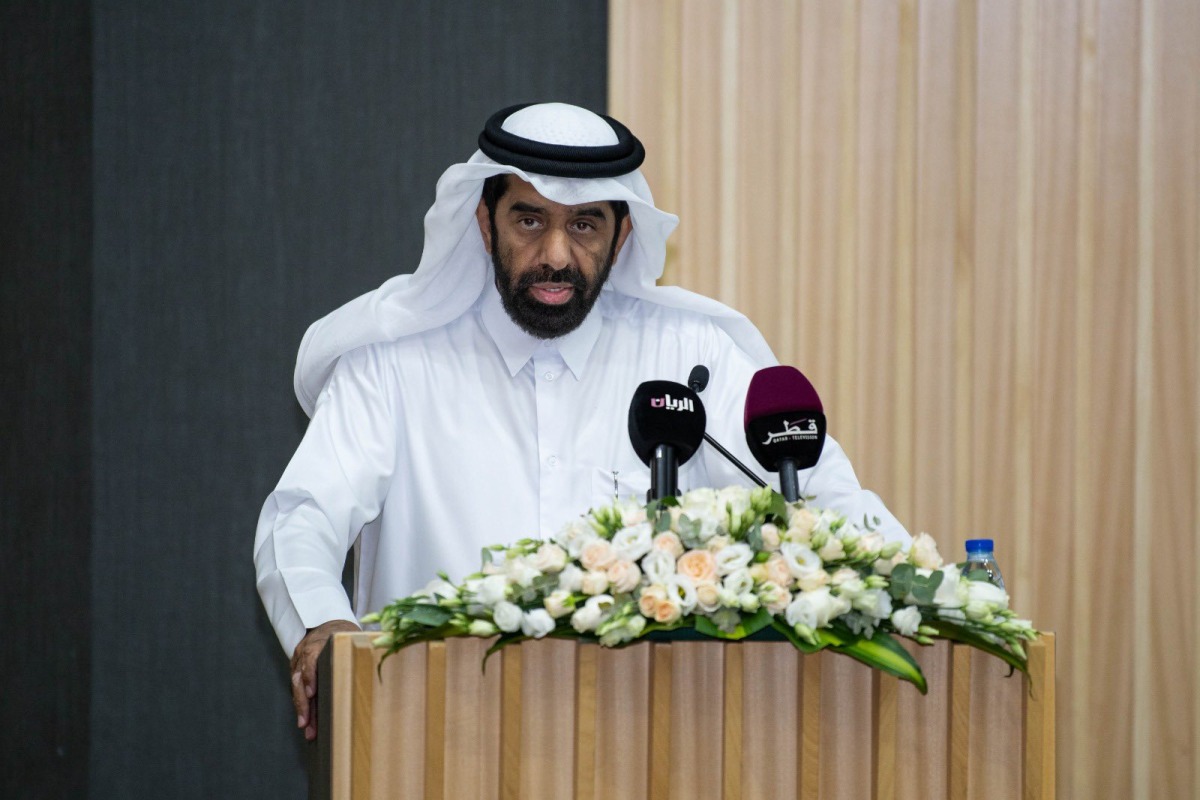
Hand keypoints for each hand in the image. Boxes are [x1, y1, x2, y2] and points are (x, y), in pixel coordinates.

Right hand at [290, 619, 358, 740]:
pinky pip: (296, 687)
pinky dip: (300, 704)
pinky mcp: (296, 667)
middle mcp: (305, 650)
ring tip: (306, 728)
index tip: (312, 693)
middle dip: (303, 702)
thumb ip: (361, 649)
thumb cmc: (345, 632)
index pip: (311, 659)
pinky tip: (305, 720)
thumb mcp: (352, 636)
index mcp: (320, 642)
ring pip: (296, 686)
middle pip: (300, 678)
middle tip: (306, 723)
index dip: (310, 676)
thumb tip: (379, 663)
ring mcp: (298, 659)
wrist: (329, 623)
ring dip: (301, 708)